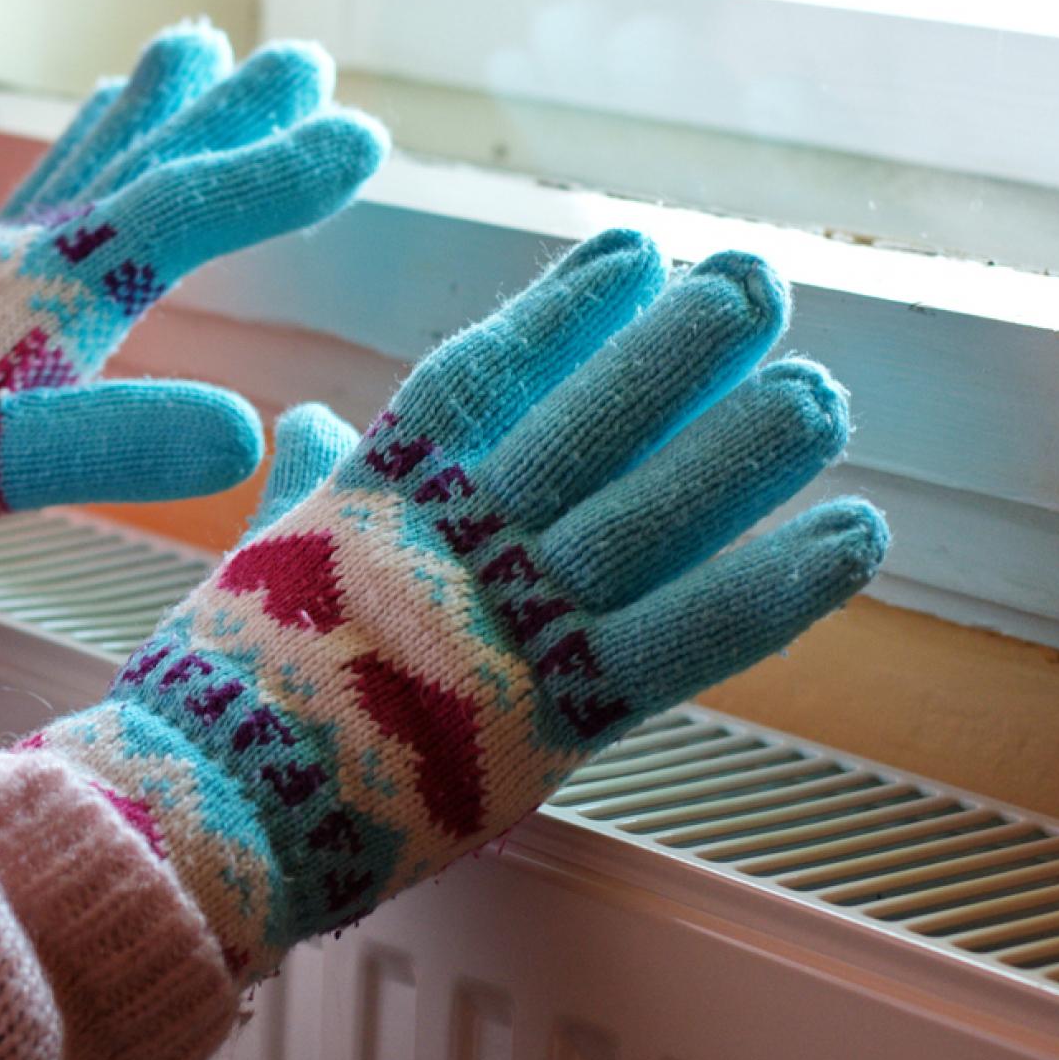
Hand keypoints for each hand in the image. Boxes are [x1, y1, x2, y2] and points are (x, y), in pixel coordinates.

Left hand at [0, 24, 384, 555]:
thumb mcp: (17, 465)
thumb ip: (124, 443)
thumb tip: (245, 433)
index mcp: (62, 288)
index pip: (187, 211)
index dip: (276, 174)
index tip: (363, 135)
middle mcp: (38, 248)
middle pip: (154, 162)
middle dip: (236, 117)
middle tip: (306, 61)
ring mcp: (6, 248)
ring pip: (101, 157)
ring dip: (162, 107)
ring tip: (200, 45)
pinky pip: (54, 178)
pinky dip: (96, 137)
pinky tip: (108, 116)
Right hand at [36, 230, 886, 978]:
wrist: (204, 809)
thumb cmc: (218, 687)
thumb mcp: (256, 557)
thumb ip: (309, 481)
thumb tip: (309, 419)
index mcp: (375, 493)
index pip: (483, 375)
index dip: (564, 309)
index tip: (632, 250)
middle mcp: (450, 541)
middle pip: (587, 424)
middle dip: (676, 349)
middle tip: (755, 279)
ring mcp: (505, 624)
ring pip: (648, 515)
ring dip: (743, 451)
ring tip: (822, 389)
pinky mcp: (555, 716)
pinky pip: (685, 639)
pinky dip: (777, 586)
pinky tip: (854, 534)